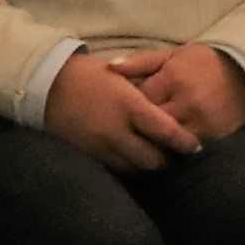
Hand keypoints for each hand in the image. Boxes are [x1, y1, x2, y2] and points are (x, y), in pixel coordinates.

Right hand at [44, 50, 203, 165]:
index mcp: (130, 105)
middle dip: (168, 159)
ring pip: (134, 169)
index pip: (165, 131)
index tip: (196, 147)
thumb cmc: (91, 74)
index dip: (184, 143)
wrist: (48, 85)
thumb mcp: (124, 76)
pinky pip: (115, 169)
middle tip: (177, 155)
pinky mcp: (87, 155)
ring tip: (158, 159)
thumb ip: (147, 92)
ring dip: (148, 166)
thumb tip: (172, 105)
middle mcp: (116, 130)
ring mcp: (100, 146)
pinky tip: (134, 159)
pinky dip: (128, 167)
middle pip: (152, 159)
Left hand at [115, 42, 244, 145]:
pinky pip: (184, 148)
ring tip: (142, 144)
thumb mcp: (172, 56)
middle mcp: (186, 99)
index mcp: (173, 77)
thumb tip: (109, 67)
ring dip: (154, 142)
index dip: (127, 108)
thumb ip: (140, 62)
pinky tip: (165, 149)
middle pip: (150, 124)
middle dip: (138, 129)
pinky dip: (173, 149)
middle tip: (127, 133)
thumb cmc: (202, 62)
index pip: (138, 101)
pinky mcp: (212, 133)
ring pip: (166, 140)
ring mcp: (200, 119)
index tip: (121, 112)